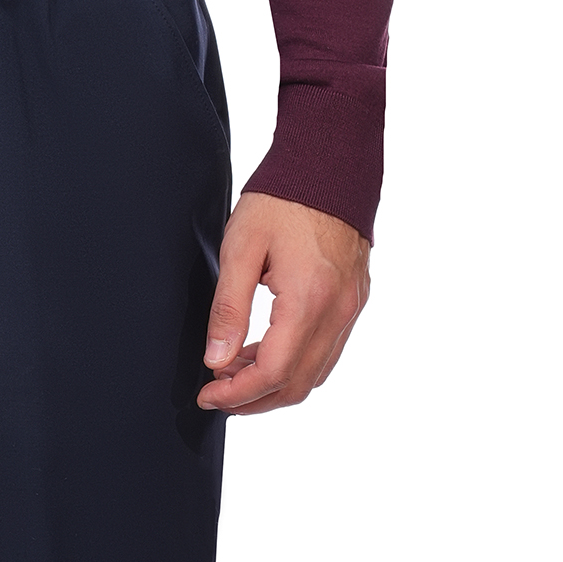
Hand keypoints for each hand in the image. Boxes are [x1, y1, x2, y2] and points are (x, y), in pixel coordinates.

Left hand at [198, 193, 369, 415]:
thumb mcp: (240, 249)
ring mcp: (351, 307)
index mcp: (309, 300)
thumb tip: (216, 360)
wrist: (329, 161)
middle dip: (254, 399)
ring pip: (315, 374)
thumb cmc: (282, 199)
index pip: (273, 373)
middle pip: (297, 385)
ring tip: (234, 370)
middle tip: (217, 393)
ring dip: (274, 383)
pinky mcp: (354, 300)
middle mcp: (338, 310)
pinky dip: (294, 363)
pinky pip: (327, 351)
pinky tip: (263, 349)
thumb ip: (227, 309)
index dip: (236, 395)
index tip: (208, 395)